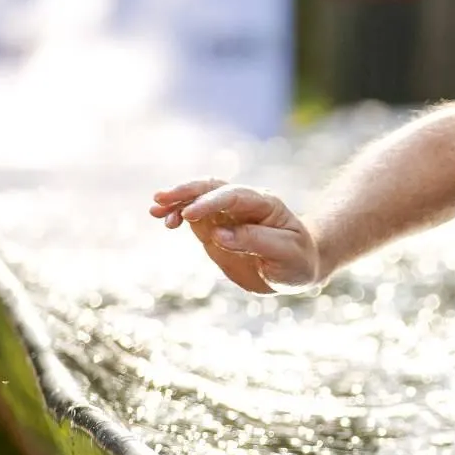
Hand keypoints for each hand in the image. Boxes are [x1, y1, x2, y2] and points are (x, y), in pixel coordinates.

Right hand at [149, 180, 319, 293]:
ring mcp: (227, 215)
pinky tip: (165, 220)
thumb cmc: (298, 259)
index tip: (189, 215)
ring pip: (198, 199)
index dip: (210, 203)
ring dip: (176, 201)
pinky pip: (193, 216)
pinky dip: (177, 215)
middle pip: (211, 187)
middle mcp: (243, 204)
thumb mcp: (285, 253)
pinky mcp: (215, 228)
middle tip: (161, 198)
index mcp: (265, 204)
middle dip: (186, 191)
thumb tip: (218, 235)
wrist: (299, 266)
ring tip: (155, 211)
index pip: (233, 196)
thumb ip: (254, 241)